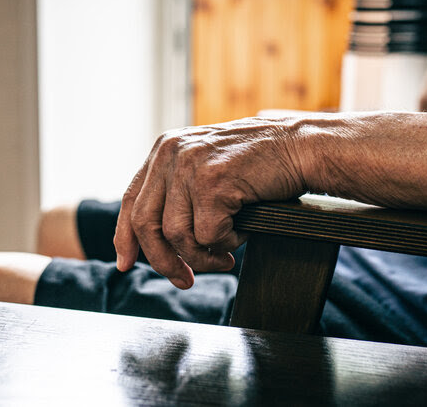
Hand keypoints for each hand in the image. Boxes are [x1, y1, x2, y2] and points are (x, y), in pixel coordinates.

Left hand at [113, 117, 306, 288]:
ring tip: (225, 255)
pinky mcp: (212, 182)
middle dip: (164, 261)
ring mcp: (190, 166)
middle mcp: (171, 154)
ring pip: (177, 236)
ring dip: (201, 256)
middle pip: (146, 224)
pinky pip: (208, 235)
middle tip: (185, 279)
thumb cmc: (261, 163)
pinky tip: (242, 232)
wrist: (301, 146)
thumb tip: (156, 241)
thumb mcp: (207, 167)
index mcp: (165, 149)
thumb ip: (178, 192)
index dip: (125, 236)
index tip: (126, 263)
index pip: (131, 200)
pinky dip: (226, 242)